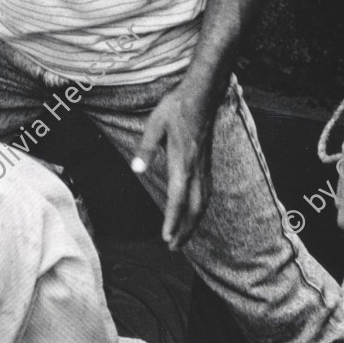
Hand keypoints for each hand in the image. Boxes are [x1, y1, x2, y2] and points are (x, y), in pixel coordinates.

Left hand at [132, 83, 214, 249]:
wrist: (202, 95)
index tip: (166, 237)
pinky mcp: (207, 163)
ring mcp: (204, 166)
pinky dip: (200, 209)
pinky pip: (207, 192)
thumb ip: (146, 147)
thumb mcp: (155, 123)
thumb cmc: (176, 107)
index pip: (178, 198)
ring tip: (183, 237)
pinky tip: (195, 213)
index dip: (172, 220)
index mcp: (182, 161)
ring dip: (194, 223)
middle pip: (194, 208)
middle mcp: (196, 168)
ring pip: (203, 202)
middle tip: (173, 247)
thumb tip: (137, 169)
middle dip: (185, 230)